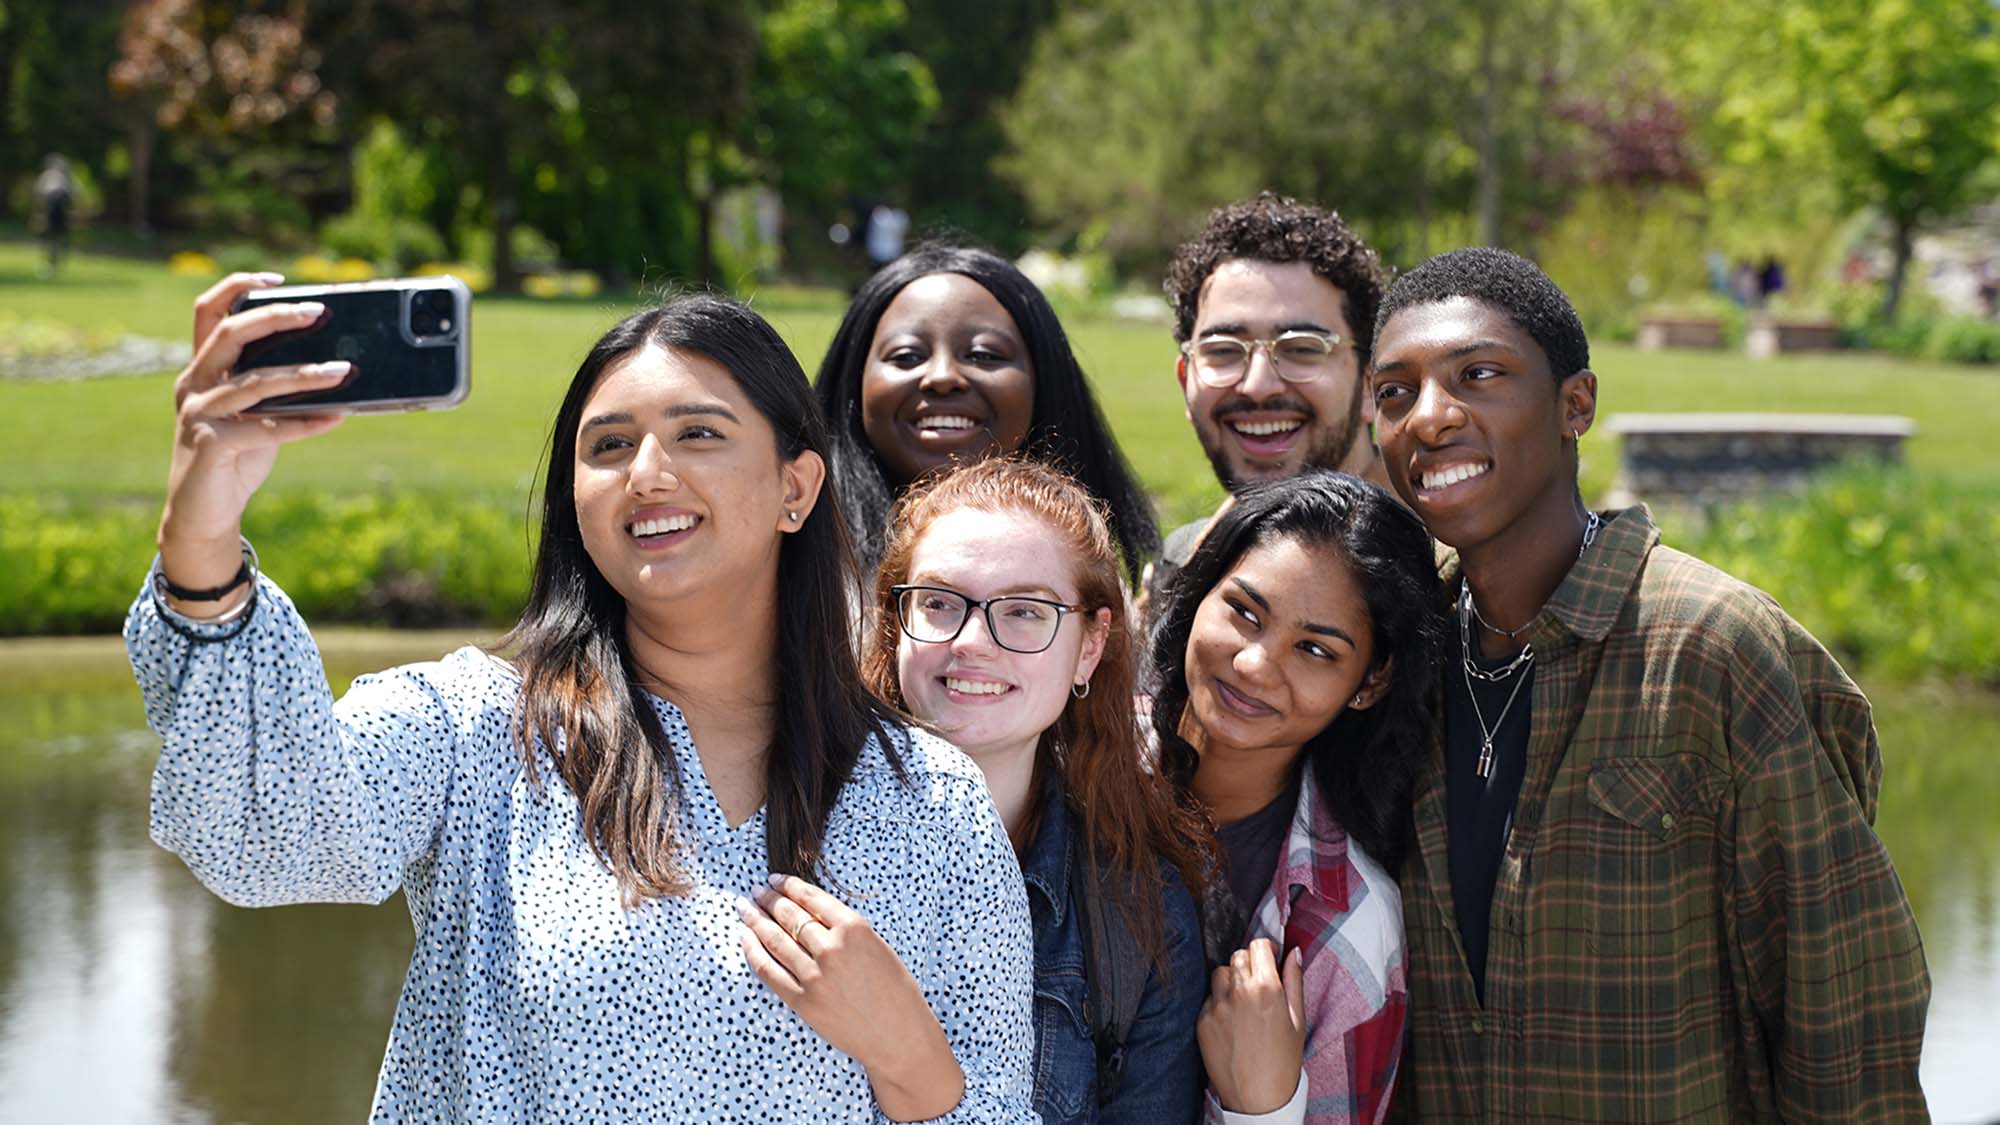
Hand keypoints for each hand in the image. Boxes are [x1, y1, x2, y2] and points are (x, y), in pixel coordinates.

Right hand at [158, 273, 352, 604]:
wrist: (203, 511)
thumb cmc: (236, 456)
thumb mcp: (259, 415)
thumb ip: (282, 391)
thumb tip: (337, 368)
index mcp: (202, 368)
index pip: (208, 312)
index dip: (236, 287)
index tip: (276, 278)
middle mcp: (194, 384)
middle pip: (230, 335)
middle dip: (275, 318)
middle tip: (318, 311)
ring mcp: (198, 413)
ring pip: (255, 382)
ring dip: (305, 375)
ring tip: (344, 371)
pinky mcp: (209, 445)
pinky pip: (266, 429)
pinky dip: (305, 423)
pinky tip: (337, 418)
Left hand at [739, 874, 963, 1121]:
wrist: (897, 1035)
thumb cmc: (894, 990)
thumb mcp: (877, 946)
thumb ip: (845, 929)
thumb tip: (810, 912)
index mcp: (855, 928)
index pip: (811, 898)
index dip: (788, 886)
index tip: (775, 880)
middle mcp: (832, 948)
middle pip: (789, 916)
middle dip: (768, 899)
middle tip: (755, 892)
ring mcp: (815, 976)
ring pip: (775, 939)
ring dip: (755, 920)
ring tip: (744, 909)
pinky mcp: (803, 1001)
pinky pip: (770, 971)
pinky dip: (754, 952)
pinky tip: (745, 939)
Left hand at [1198, 939, 1305, 1114]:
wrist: (1257, 1098)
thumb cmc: (1283, 1061)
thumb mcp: (1297, 1020)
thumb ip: (1294, 981)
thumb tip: (1294, 952)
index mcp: (1266, 988)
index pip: (1258, 945)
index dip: (1265, 949)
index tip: (1269, 958)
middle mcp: (1238, 992)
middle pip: (1238, 955)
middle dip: (1249, 963)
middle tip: (1258, 983)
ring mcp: (1217, 1006)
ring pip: (1220, 973)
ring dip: (1231, 980)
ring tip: (1244, 1002)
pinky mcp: (1202, 1021)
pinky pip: (1209, 998)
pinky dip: (1219, 1002)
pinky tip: (1232, 1022)